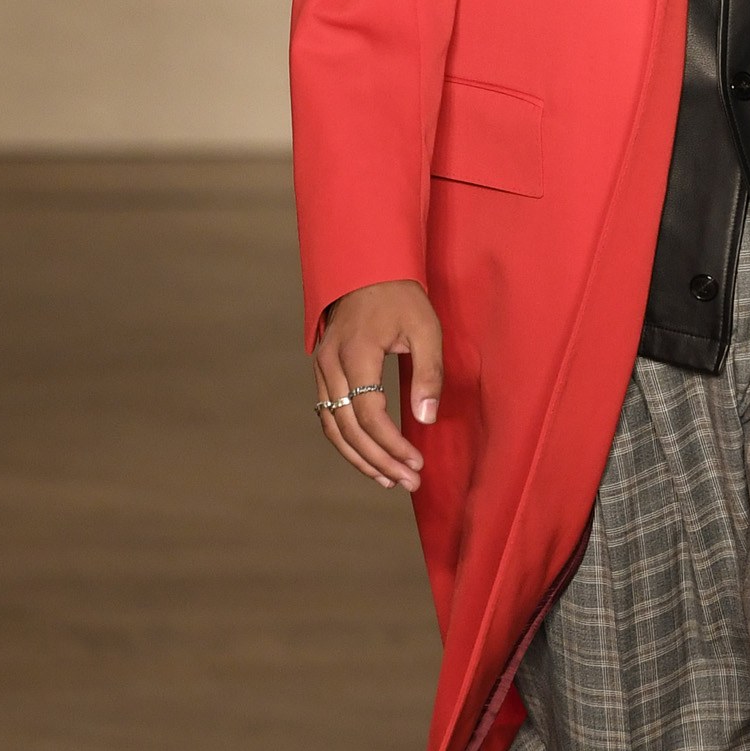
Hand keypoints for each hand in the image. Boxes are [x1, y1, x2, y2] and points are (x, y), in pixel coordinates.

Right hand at [312, 280, 443, 491]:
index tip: (417, 464)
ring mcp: (321, 369)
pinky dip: (346, 441)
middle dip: (379, 461)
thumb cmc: (401, 297)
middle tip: (408, 482)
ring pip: (333, 427)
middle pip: (349, 428)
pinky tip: (368, 458)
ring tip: (388, 481)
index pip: (370, 414)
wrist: (367, 268)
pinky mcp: (322, 372)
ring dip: (360, 458)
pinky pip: (328, 416)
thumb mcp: (426, 329)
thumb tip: (426, 420)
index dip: (393, 445)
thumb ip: (428, 374)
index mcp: (357, 353)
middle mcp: (330, 364)